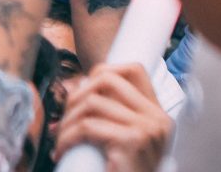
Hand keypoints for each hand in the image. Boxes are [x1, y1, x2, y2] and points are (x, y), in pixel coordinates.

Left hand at [51, 62, 172, 171]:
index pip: (134, 69)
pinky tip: (62, 150)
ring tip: (60, 138)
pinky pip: (87, 126)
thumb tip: (74, 85)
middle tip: (64, 118)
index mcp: (159, 116)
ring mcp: (147, 130)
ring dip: (66, 120)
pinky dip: (66, 137)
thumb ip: (110, 115)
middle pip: (108, 78)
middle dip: (77, 94)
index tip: (82, 93)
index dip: (102, 72)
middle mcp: (158, 119)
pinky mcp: (132, 142)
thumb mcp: (123, 142)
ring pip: (92, 102)